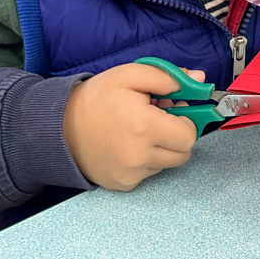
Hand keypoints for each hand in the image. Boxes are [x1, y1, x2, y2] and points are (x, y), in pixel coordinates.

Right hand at [63, 63, 201, 190]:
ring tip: (140, 129)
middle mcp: (140, 156)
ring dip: (162, 147)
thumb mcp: (129, 74)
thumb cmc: (96, 98)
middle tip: (159, 118)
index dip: (186, 120)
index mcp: (144, 127)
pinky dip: (146, 159)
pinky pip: (149, 173)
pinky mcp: (123, 184)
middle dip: (177, 135)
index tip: (174, 110)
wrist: (59, 126)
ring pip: (167, 163)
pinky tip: (128, 144)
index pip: (189, 135)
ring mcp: (131, 174)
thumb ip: (167, 76)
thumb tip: (200, 79)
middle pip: (183, 153)